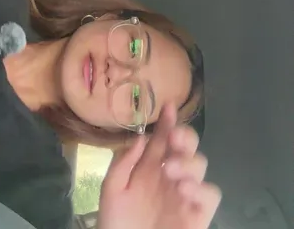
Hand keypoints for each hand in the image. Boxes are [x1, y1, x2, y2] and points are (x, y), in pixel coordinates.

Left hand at [97, 104, 221, 228]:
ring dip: (189, 162)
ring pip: (201, 165)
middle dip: (185, 136)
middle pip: (187, 146)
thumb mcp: (112, 190)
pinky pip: (211, 195)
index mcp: (150, 166)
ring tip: (171, 170)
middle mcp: (170, 175)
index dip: (167, 121)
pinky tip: (185, 190)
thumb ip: (123, 162)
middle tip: (173, 138)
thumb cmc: (116, 222)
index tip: (168, 106)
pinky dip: (202, 188)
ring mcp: (185, 193)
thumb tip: (141, 137)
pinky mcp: (197, 214)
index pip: (162, 138)